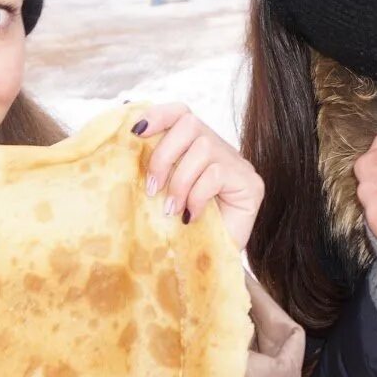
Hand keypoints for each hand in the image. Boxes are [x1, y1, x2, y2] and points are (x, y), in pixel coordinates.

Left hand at [135, 104, 264, 249]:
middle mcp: (221, 149)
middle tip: (152, 188)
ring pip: (204, 148)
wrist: (210, 264)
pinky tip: (190, 216)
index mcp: (197, 146)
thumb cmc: (183, 230)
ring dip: (180, 181)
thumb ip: (152, 169)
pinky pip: (217, 175)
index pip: (181, 112)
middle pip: (191, 124)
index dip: (158, 115)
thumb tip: (124, 143)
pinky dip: (197, 196)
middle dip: (164, 155)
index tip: (135, 132)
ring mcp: (240, 165)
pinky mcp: (252, 185)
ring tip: (171, 209)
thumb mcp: (162, 193)